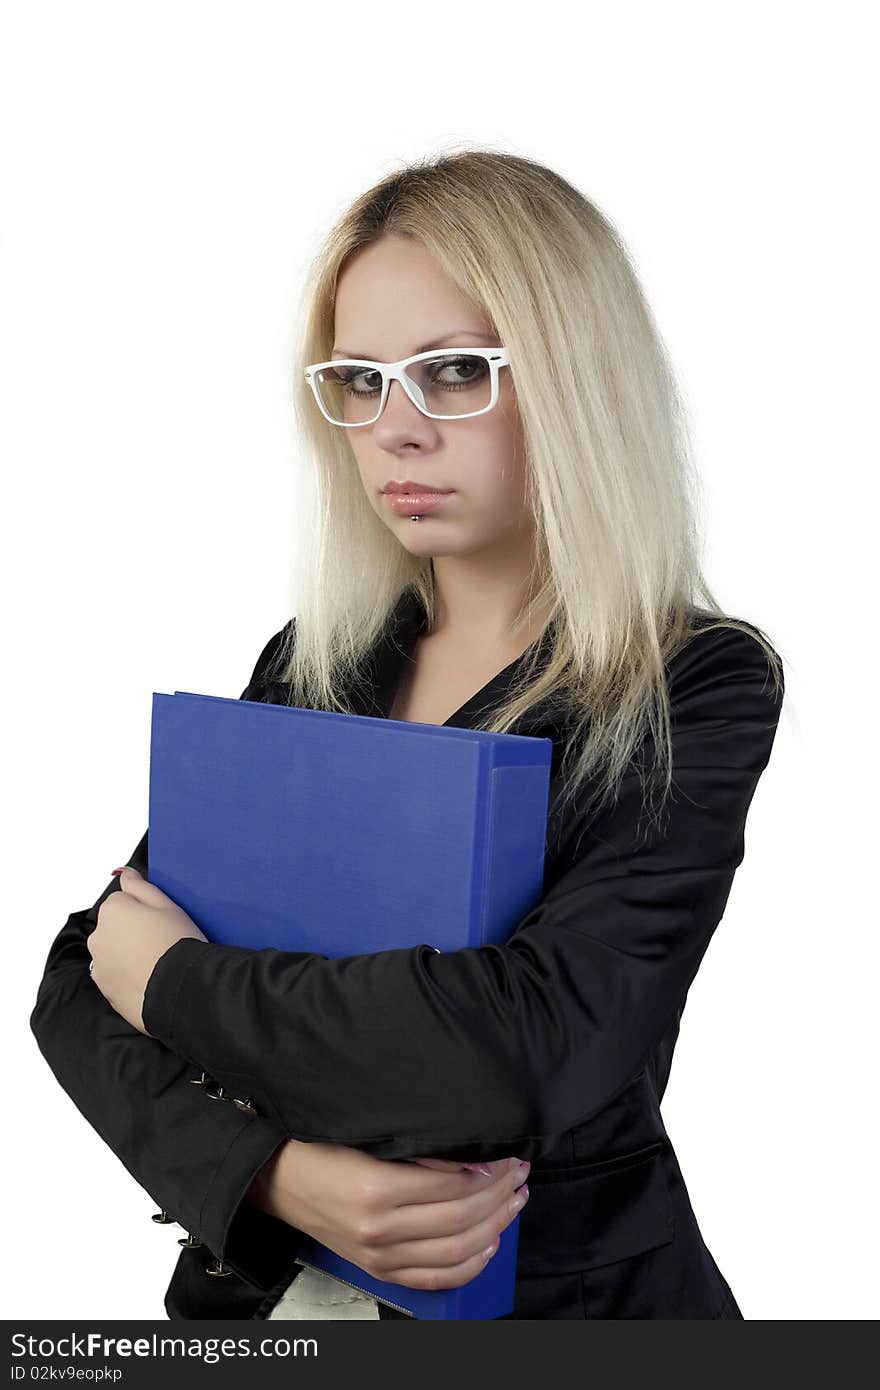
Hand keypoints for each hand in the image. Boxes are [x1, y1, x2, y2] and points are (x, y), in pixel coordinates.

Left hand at [88, 865, 207, 1035]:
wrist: (181, 989)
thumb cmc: (178, 942)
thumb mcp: (167, 905)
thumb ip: (140, 886)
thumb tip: (122, 872)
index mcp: (112, 910)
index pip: (124, 902)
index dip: (146, 911)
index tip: (161, 923)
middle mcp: (98, 936)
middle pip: (115, 928)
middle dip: (132, 933)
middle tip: (161, 943)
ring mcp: (99, 965)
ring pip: (114, 953)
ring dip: (128, 955)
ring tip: (157, 964)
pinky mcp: (105, 990)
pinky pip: (116, 977)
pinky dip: (128, 977)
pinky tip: (150, 979)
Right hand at [246, 1139, 530, 1290]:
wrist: (279, 1180)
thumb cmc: (321, 1148)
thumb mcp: (368, 1137)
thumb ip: (419, 1150)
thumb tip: (470, 1159)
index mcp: (375, 1188)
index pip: (452, 1186)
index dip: (488, 1172)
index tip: (508, 1156)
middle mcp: (379, 1229)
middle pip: (460, 1219)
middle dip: (499, 1195)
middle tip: (521, 1173)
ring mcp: (379, 1256)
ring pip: (456, 1250)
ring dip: (495, 1226)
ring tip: (515, 1201)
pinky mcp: (379, 1271)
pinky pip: (436, 1278)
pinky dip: (470, 1265)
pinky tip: (490, 1242)